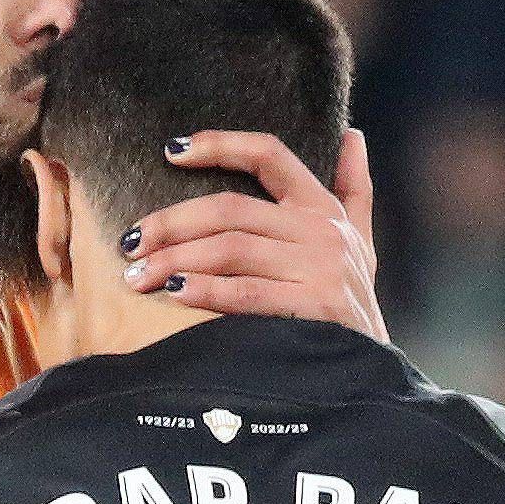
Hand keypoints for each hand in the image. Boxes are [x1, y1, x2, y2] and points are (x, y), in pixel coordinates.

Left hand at [120, 123, 380, 334]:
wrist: (375, 368)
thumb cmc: (352, 302)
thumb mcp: (363, 240)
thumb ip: (354, 188)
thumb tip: (353, 135)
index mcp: (322, 206)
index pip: (268, 154)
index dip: (219, 144)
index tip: (170, 151)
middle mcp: (322, 229)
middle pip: (230, 209)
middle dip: (171, 224)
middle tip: (129, 243)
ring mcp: (320, 267)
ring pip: (230, 248)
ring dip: (174, 260)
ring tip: (137, 275)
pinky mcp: (315, 306)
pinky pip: (246, 292)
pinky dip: (204, 291)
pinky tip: (172, 294)